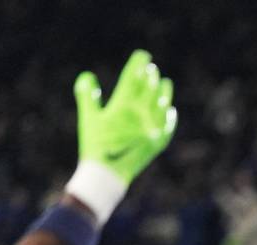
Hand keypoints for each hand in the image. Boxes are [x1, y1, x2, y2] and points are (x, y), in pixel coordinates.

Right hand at [74, 49, 176, 189]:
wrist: (107, 175)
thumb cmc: (94, 145)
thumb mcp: (87, 118)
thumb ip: (87, 95)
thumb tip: (88, 76)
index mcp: (123, 106)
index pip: (133, 78)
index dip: (139, 64)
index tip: (143, 56)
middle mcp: (141, 115)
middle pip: (150, 89)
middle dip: (151, 76)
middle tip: (152, 68)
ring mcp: (153, 129)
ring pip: (162, 105)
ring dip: (164, 92)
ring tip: (165, 83)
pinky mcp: (159, 143)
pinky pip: (168, 126)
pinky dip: (169, 116)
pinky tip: (170, 110)